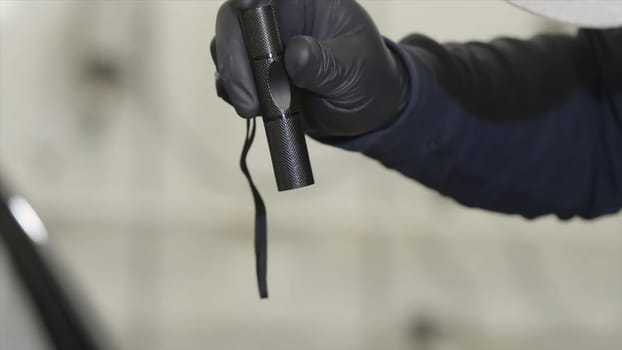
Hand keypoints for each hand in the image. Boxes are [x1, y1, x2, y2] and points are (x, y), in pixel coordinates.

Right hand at [212, 0, 408, 137]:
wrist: (366, 111)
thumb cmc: (368, 77)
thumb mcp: (354, 69)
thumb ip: (324, 63)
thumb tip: (294, 54)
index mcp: (305, 1)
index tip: (245, 10)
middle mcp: (278, 18)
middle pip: (236, 18)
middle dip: (234, 54)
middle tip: (248, 95)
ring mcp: (263, 47)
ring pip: (226, 48)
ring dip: (233, 78)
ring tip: (255, 107)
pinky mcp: (255, 76)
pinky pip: (230, 78)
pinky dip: (234, 93)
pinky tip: (254, 109)